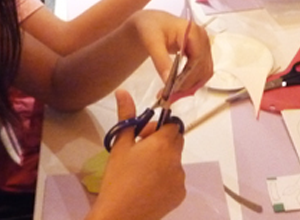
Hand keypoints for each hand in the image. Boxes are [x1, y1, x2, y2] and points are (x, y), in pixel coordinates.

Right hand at [92, 90, 185, 219]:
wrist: (120, 215)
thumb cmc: (118, 179)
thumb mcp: (120, 146)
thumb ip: (127, 117)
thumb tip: (123, 92)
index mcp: (163, 144)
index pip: (172, 124)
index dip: (159, 127)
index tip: (143, 135)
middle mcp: (177, 159)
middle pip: (176, 141)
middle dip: (162, 142)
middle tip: (141, 152)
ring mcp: (181, 178)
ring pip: (175, 161)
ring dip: (164, 161)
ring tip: (142, 172)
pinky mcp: (180, 194)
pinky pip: (176, 179)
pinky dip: (166, 179)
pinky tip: (148, 186)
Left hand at [131, 10, 212, 96]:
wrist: (151, 23)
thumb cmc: (151, 26)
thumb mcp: (152, 42)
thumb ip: (161, 60)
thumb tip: (168, 80)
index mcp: (194, 32)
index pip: (198, 59)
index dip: (187, 77)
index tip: (173, 89)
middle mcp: (203, 39)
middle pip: (203, 68)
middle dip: (187, 84)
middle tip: (169, 95)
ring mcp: (204, 46)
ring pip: (204, 73)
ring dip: (190, 85)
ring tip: (172, 93)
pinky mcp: (201, 54)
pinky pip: (201, 72)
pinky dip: (191, 82)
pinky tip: (178, 87)